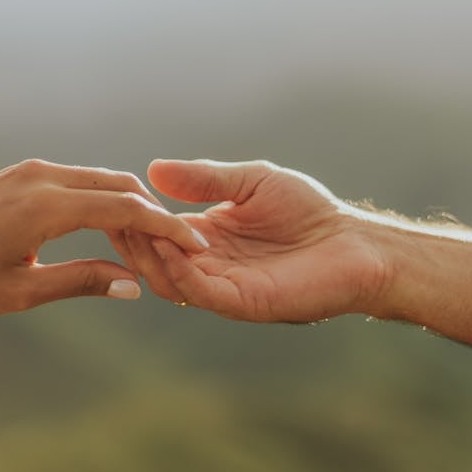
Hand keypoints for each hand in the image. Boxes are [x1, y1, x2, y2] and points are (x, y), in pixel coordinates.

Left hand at [0, 159, 206, 317]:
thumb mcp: (19, 292)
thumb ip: (81, 282)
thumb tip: (135, 286)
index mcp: (45, 206)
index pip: (125, 210)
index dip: (167, 229)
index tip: (198, 248)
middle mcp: (42, 177)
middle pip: (120, 186)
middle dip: (155, 216)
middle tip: (182, 251)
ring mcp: (29, 172)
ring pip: (99, 181)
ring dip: (130, 208)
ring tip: (152, 247)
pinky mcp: (20, 175)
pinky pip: (77, 182)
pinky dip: (103, 202)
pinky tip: (113, 232)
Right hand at [120, 159, 388, 322]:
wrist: (355, 243)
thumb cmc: (310, 211)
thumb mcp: (250, 181)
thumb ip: (205, 177)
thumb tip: (152, 169)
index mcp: (207, 236)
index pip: (157, 231)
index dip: (135, 215)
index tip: (116, 193)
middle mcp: (209, 265)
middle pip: (153, 259)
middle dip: (132, 237)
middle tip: (115, 215)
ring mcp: (223, 286)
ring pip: (168, 279)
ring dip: (149, 254)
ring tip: (139, 226)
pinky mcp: (242, 302)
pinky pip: (199, 291)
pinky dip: (178, 270)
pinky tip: (168, 244)